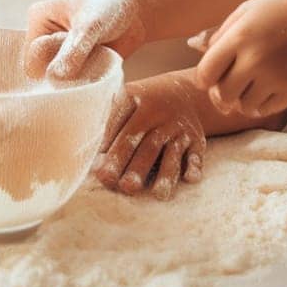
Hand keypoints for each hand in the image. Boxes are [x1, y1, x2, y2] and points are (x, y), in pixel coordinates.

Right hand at [25, 0, 146, 80]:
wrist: (138, 13)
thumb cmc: (111, 8)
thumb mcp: (90, 27)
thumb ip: (73, 51)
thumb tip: (54, 78)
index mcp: (38, 20)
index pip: (32, 57)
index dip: (47, 70)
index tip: (71, 70)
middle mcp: (44, 38)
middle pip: (41, 72)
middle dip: (59, 80)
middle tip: (84, 76)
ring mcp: (59, 53)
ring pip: (56, 81)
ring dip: (73, 84)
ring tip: (93, 74)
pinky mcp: (73, 66)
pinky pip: (72, 85)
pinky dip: (83, 86)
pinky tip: (97, 78)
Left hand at [95, 74, 204, 200]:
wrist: (182, 92)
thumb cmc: (142, 104)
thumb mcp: (125, 99)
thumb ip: (107, 120)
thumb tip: (90, 153)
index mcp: (136, 100)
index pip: (121, 124)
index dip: (110, 145)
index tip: (97, 168)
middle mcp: (159, 114)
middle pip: (145, 143)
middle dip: (133, 165)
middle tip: (119, 185)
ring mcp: (179, 128)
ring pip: (171, 152)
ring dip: (165, 173)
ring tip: (157, 194)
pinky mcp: (196, 139)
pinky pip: (196, 153)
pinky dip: (194, 165)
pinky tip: (190, 179)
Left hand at [195, 0, 286, 118]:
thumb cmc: (283, 8)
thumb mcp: (248, 11)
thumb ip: (220, 32)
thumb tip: (192, 44)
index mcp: (240, 37)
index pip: (205, 74)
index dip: (205, 78)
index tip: (212, 74)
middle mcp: (255, 60)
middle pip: (221, 95)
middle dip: (220, 92)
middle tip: (228, 83)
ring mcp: (275, 78)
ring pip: (242, 106)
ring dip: (240, 99)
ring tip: (249, 83)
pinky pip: (263, 110)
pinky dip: (258, 104)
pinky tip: (263, 88)